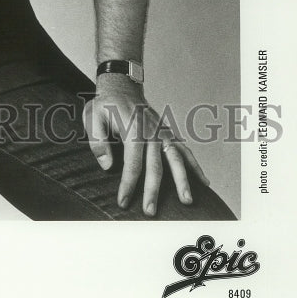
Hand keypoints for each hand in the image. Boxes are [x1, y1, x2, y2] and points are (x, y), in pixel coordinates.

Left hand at [83, 75, 209, 215]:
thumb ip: (97, 141)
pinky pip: (184, 150)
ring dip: (182, 180)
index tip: (123, 202)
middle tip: (150, 211)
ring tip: (187, 201)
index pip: (132, 162)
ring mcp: (162, 131)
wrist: (121, 85)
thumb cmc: (104, 104)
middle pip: (156, 165)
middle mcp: (151, 130)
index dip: (128, 184)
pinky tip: (204, 182)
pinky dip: (195, 166)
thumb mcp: (92, 117)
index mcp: (132, 128)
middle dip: (153, 190)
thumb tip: (108, 167)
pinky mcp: (168, 132)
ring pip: (176, 158)